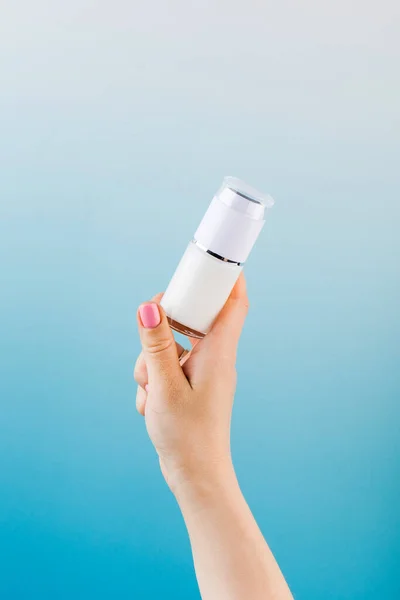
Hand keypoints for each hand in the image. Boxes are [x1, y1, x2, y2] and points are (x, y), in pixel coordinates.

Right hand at [134, 274, 248, 494]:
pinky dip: (154, 381)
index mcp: (219, 352)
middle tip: (149, 338)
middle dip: (164, 328)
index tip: (209, 260)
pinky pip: (167, 368)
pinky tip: (152, 405)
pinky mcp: (189, 386)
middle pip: (193, 319)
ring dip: (152, 363)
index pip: (234, 303)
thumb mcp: (164, 386)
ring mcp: (202, 373)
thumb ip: (155, 345)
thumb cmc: (187, 435)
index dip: (227, 277)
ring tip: (151, 392)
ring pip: (172, 346)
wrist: (195, 478)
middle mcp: (215, 358)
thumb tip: (149, 305)